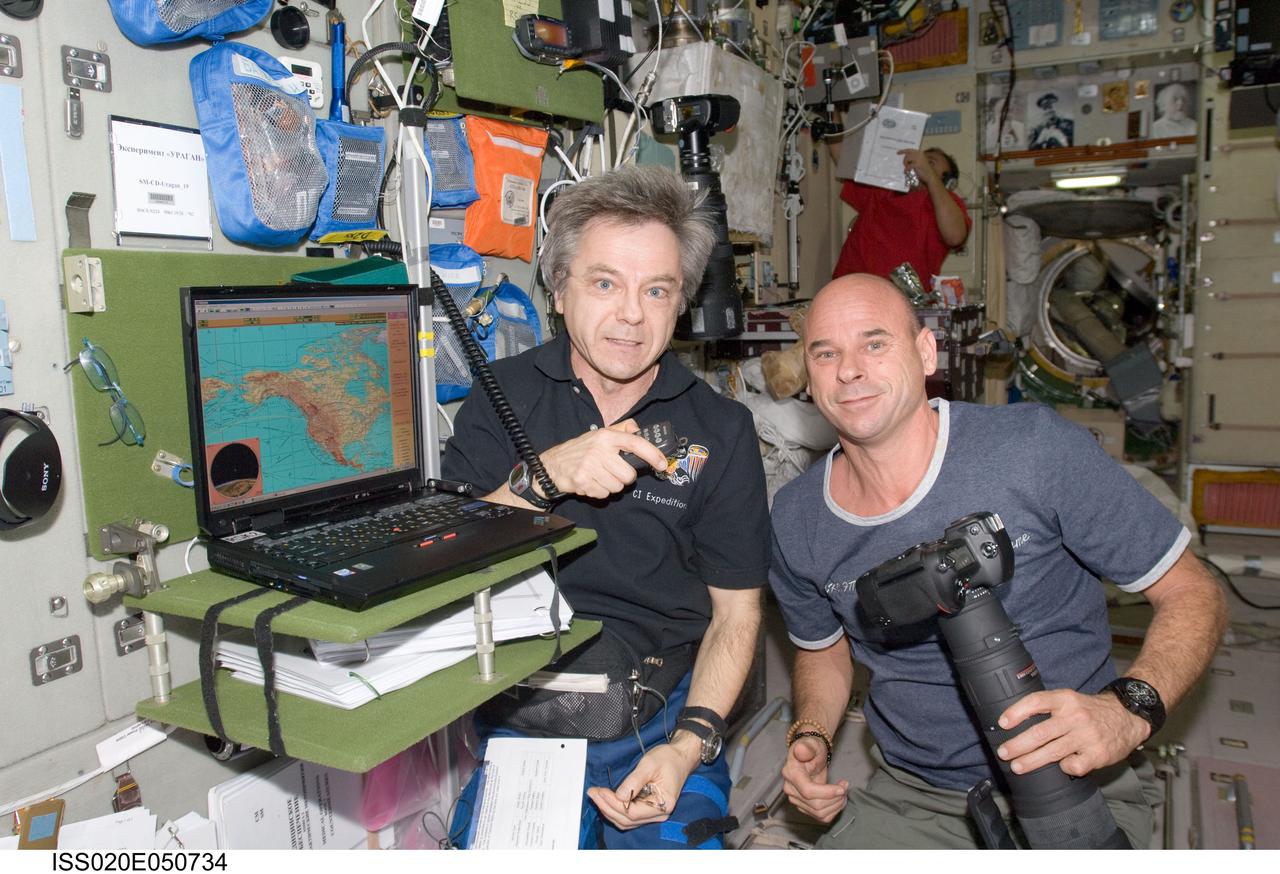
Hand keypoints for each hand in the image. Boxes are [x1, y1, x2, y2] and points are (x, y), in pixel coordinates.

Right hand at [539, 418, 667, 500]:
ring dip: (611, 485)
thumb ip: (621, 429)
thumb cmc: (580, 450)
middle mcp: (599, 450)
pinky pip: (604, 494)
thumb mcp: (599, 434)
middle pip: (629, 475)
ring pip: (617, 487)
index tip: (662, 463)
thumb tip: (638, 429)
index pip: (635, 443)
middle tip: (611, 471)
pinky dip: (599, 491)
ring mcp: (590, 466)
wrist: (552, 465)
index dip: (653, 454)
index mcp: (605, 436)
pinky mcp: (583, 481)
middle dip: (623, 477)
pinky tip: (590, 482)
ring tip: (598, 476)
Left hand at [586, 738, 698, 829]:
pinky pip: (629, 816)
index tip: (599, 791)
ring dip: (609, 810)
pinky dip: (615, 810)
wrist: (680, 757)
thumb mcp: (649, 764)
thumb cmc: (668, 759)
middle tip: (593, 793)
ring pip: (626, 821)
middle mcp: (659, 813)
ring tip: (596, 796)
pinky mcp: (647, 809)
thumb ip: (633, 781)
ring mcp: (653, 813)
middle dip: (607, 807)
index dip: (613, 804)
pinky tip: (606, 799)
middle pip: (627, 820)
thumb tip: (618, 796)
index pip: (632, 812)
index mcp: (663, 804)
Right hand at [781, 737, 848, 822]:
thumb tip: (801, 750)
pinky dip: (834, 810)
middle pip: (816, 805)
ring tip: (842, 791)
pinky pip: (821, 817)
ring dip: (836, 805)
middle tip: (845, 786)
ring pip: (820, 814)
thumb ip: (807, 747)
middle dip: (835, 798)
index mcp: (791, 773)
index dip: (827, 792)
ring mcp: (796, 800)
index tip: (842, 787)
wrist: (810, 755)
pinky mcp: (804, 807)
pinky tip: (838, 798)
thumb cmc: (812, 748)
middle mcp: (790, 789)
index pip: (808, 791)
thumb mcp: (811, 744)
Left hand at [899, 148, 940, 187]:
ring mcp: (919, 158)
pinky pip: (908, 166)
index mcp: (920, 153)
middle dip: (905, 160)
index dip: (903, 151)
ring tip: (907, 168)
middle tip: (905, 165)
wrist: (930, 175)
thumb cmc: (924, 170)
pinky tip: (906, 171)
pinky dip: (906, 169)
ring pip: (907, 159)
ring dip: (905, 164)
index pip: (910, 150)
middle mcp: (920, 154)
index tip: (897, 152)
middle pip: (907, 154)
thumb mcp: (918, 162)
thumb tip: (905, 158)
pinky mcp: (918, 164)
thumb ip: (913, 159)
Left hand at [996, 689, 1150, 777]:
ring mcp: (1087, 736)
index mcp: (1066, 699)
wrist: (1128, 717)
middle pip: (1040, 732)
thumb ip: (1048, 708)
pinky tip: (1061, 767)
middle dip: (1018, 744)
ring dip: (1031, 761)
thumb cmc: (1091, 711)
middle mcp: (1075, 716)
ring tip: (1017, 766)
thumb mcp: (1070, 700)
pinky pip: (1074, 765)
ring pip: (1052, 752)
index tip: (1002, 723)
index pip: (1036, 702)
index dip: (1016, 712)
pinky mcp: (1098, 754)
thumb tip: (1015, 722)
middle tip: (1003, 752)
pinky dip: (1064, 767)